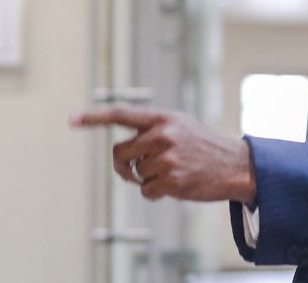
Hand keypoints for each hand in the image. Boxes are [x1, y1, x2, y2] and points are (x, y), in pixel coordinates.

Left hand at [70, 107, 255, 203]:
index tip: (71, 119)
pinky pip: (146, 191)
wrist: (235, 165)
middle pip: (120, 152)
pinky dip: (156, 193)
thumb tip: (122, 150)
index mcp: (163, 118)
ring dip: (148, 178)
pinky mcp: (171, 180)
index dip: (94, 117)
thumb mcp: (181, 126)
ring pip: (135, 174)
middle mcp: (163, 135)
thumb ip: (153, 129)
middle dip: (123, 164)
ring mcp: (167, 158)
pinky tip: (175, 185)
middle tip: (134, 170)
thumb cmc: (204, 146)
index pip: (122, 115)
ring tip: (173, 172)